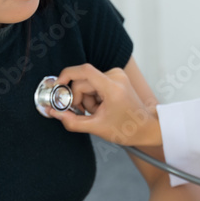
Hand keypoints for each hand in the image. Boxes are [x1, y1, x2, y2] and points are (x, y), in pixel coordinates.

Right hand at [48, 64, 162, 146]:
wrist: (146, 128)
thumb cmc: (127, 129)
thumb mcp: (96, 128)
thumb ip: (72, 121)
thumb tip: (54, 113)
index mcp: (113, 87)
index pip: (84, 71)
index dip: (66, 76)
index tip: (57, 87)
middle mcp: (116, 76)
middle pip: (82, 82)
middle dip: (80, 99)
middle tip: (87, 114)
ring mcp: (117, 75)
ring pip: (87, 83)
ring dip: (87, 99)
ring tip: (99, 112)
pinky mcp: (116, 77)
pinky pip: (94, 83)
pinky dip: (93, 96)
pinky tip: (101, 107)